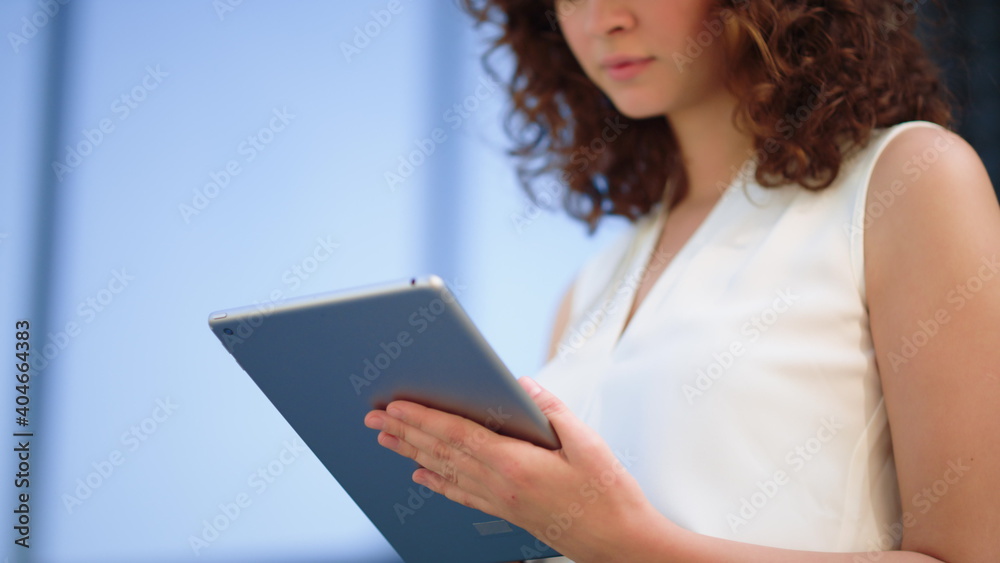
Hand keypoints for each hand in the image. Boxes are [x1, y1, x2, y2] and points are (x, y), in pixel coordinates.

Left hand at [363, 376, 674, 561]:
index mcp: (516, 464)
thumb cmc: (606, 496)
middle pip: (441, 452)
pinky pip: (462, 495)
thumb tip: (521, 386)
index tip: (395, 405)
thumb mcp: (587, 443)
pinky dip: (437, 483)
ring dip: (412, 453)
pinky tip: (421, 476)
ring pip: (445, 472)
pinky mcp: (506, 512)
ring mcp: (500, 502)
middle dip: (404, 433)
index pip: (457, 435)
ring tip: (386, 440)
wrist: (619, 544)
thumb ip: (552, 412)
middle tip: (373, 418)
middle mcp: (500, 485)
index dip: (422, 418)